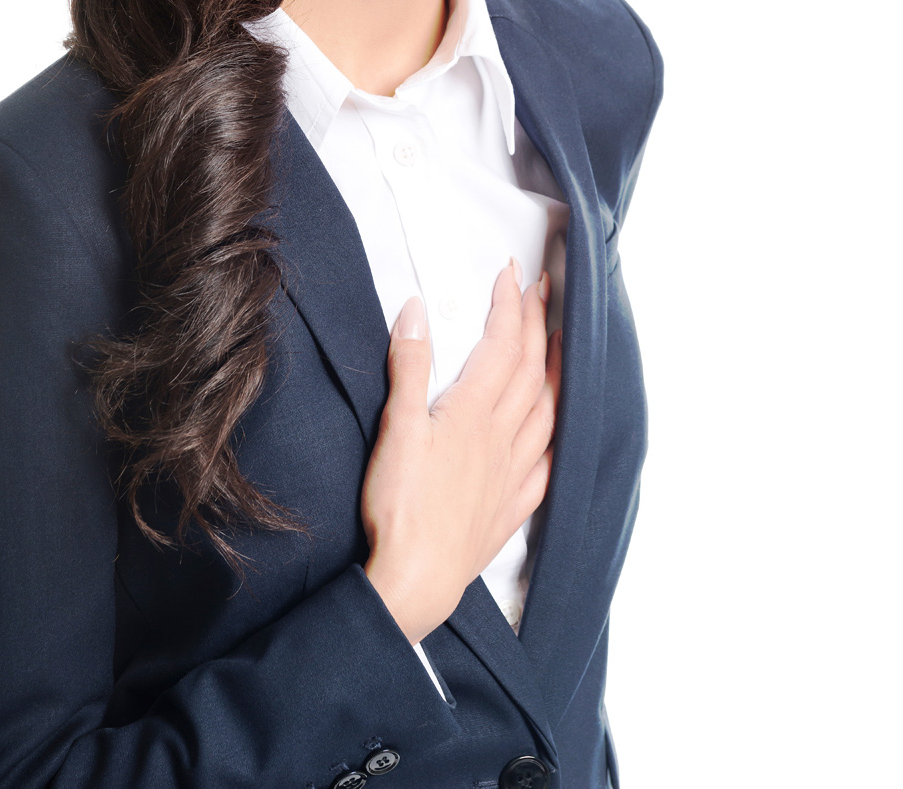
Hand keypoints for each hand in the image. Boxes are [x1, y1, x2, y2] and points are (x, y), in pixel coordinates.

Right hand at [361, 258, 561, 644]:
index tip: (513, 274)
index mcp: (474, 414)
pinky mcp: (511, 506)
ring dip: (557, 372)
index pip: (503, 345)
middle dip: (539, 325)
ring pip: (549, 411)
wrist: (416, 578)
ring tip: (562, 347)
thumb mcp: (395, 428)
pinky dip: (556, 436)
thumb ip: (409, 366)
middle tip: (545, 292)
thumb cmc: (401, 507)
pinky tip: (556, 433)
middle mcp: (503, 439)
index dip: (510, 305)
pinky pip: (547, 462)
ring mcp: (513, 473)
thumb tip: (415, 312)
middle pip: (532, 370)